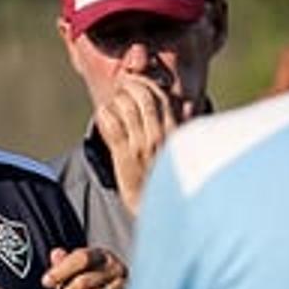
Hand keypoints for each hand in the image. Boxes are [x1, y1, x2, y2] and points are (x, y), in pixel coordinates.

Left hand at [95, 75, 184, 212]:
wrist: (155, 208)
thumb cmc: (166, 176)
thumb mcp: (178, 149)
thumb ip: (177, 126)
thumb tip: (184, 106)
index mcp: (174, 132)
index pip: (161, 96)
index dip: (146, 83)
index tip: (136, 80)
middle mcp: (159, 137)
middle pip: (143, 97)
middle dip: (129, 85)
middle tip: (121, 85)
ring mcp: (141, 147)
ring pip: (126, 107)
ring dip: (116, 98)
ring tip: (113, 99)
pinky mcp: (123, 157)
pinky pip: (111, 125)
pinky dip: (105, 113)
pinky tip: (104, 112)